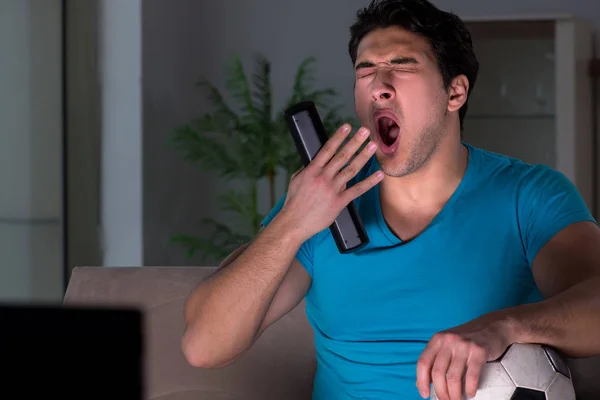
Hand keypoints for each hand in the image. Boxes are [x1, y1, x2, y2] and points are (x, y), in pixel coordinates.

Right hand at [280, 123, 381, 241]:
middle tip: (366, 131)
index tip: (347, 127)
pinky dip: (369, 182)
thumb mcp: (296, 180)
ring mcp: (332, 189)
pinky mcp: (339, 202)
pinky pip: (357, 190)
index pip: (327, 149)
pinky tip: (378, 174)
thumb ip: (307, 169)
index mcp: (312, 170)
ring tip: (373, 146)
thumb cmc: (294, 202)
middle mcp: (323, 177)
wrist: (295, 222)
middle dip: (355, 142)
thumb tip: (315, 161)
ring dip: (364, 156)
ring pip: (351, 169)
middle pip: (342, 156)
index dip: (339, 137)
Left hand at [416, 313, 514, 399]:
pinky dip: (469, 388)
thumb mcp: (448, 342)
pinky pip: (471, 376)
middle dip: (440, 392)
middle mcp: (448, 341)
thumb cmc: (469, 337)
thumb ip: (437, 358)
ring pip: (453, 377)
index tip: (424, 393)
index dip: (421, 381)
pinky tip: (470, 392)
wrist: (493, 325)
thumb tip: (425, 381)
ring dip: (454, 394)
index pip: (423, 363)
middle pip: (437, 373)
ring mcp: (463, 346)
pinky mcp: (479, 352)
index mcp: (437, 339)